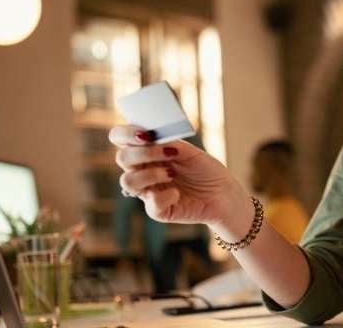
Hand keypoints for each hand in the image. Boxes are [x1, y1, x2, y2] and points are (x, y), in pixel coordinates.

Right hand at [109, 125, 249, 228]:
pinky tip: (178, 194)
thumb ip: (169, 141)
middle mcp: (142, 170)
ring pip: (127, 181)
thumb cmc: (205, 170)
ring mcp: (147, 190)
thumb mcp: (189, 151)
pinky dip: (165, 196)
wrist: (223, 194)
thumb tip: (152, 133)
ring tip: (172, 174)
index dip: (125, 133)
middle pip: (122, 158)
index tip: (144, 133)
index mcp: (147, 151)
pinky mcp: (157, 210)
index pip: (120, 137)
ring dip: (150, 174)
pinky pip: (150, 203)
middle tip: (168, 152)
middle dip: (143, 153)